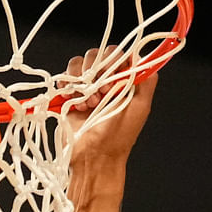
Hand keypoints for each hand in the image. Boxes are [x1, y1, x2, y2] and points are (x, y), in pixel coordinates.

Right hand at [66, 58, 158, 211]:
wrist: (93, 157)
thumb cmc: (118, 137)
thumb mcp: (140, 107)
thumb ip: (146, 81)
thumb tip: (144, 57)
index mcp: (123, 81)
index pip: (119, 54)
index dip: (114, 62)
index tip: (113, 80)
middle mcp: (105, 81)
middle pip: (98, 54)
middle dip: (98, 73)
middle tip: (101, 95)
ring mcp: (86, 86)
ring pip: (79, 63)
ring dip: (82, 81)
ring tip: (88, 104)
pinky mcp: (69, 94)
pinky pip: (65, 77)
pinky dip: (68, 86)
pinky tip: (74, 103)